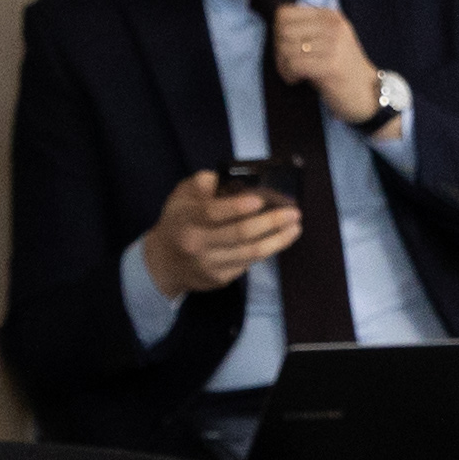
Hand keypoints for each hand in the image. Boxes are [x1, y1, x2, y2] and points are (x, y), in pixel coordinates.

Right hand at [141, 163, 300, 299]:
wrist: (163, 262)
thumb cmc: (178, 221)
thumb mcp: (182, 196)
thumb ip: (204, 184)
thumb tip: (235, 180)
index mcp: (186, 218)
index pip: (213, 213)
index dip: (237, 207)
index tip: (260, 200)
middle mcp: (197, 243)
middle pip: (240, 234)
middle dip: (271, 223)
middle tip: (294, 213)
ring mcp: (209, 264)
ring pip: (251, 253)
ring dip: (278, 240)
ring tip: (295, 227)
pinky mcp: (219, 279)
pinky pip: (248, 263)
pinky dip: (265, 250)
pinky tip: (277, 240)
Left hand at [267, 0, 388, 132]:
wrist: (368, 94)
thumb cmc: (341, 70)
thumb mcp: (327, 41)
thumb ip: (306, 30)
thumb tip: (275, 27)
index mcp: (330, 16)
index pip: (284, 13)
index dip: (277, 33)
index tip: (286, 50)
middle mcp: (333, 26)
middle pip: (282, 30)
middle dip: (278, 50)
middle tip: (287, 66)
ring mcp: (334, 44)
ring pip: (285, 47)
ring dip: (282, 65)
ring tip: (293, 75)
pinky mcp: (331, 65)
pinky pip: (293, 64)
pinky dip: (289, 75)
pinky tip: (297, 80)